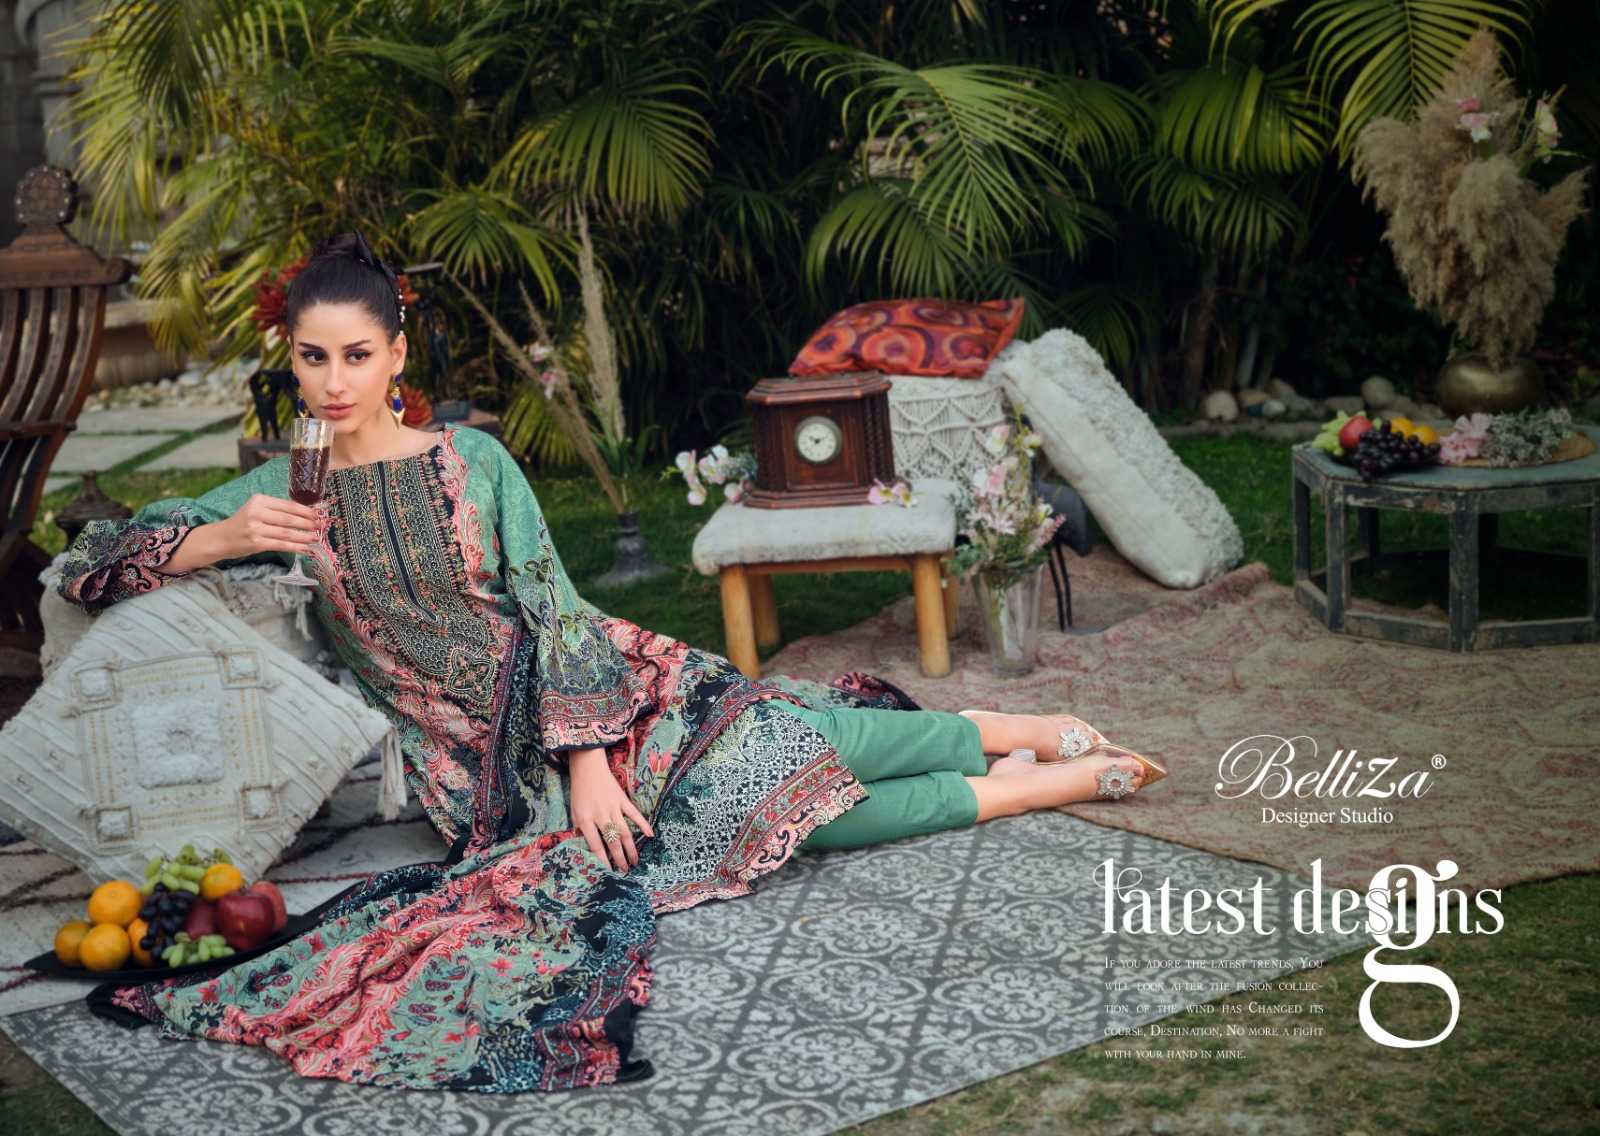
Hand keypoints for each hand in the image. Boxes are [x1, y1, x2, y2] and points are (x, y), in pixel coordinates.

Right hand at [217, 493, 320, 557]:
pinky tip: (306, 549)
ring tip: (316, 538)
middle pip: (289, 519)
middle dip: (308, 523)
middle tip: (321, 526)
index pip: (288, 505)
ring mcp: (256, 529)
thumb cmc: (243, 523)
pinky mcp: (257, 543)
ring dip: (304, 537)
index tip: (318, 514)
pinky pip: (281, 545)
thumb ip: (276, 510)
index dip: (305, 511)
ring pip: (287, 533)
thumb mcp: (257, 509)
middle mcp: (257, 513)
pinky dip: (296, 547)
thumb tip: (306, 513)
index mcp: (259, 500)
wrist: (221, 538)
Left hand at [567, 748, 654, 870]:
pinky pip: (634, 814)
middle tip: (625, 870)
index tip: (608, 871)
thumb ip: (581, 830)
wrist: (588, 769)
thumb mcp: (574, 813)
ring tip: (635, 861)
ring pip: (625, 832)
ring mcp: (613, 808)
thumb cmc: (579, 793)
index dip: (603, 860)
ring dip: (631, 848)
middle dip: (620, 858)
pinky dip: (643, 825)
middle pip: (612, 842)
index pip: (595, 845)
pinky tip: (650, 835)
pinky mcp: (622, 800)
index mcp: (585, 820)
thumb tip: (589, 848)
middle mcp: (600, 815)